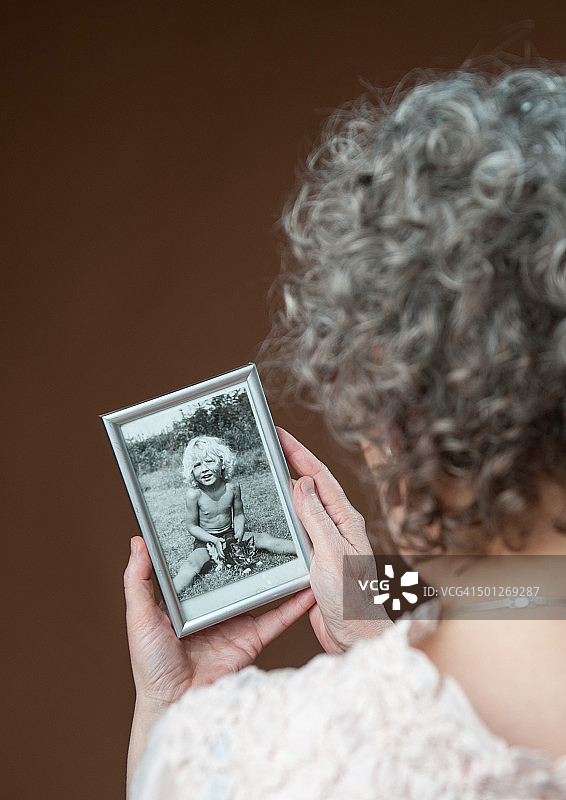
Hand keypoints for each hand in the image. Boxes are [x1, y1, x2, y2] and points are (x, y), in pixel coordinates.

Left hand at [124, 536, 314, 787]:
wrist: (174, 704)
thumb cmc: (150, 664)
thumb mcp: (139, 616)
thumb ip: (138, 580)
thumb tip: (137, 542)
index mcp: (188, 599)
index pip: (204, 564)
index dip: (215, 543)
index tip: (227, 517)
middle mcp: (213, 607)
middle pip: (237, 574)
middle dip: (252, 552)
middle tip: (269, 525)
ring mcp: (235, 622)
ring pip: (261, 592)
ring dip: (278, 574)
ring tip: (296, 549)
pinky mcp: (251, 638)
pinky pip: (276, 619)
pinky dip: (294, 606)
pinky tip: (308, 589)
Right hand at [278, 428, 392, 654]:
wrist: (355, 636)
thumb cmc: (352, 599)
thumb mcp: (330, 553)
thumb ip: (316, 518)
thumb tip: (303, 483)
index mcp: (346, 520)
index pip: (320, 476)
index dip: (300, 452)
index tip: (281, 434)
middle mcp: (338, 527)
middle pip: (312, 485)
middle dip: (292, 461)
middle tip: (271, 444)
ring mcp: (328, 542)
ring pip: (305, 506)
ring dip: (288, 487)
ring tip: (269, 471)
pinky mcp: (317, 558)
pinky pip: (299, 528)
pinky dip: (286, 515)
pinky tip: (274, 515)